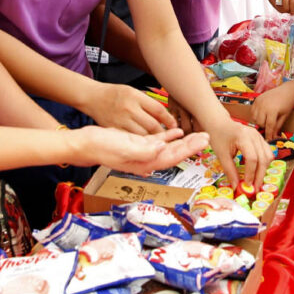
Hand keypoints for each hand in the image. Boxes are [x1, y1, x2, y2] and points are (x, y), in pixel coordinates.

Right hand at [71, 126, 208, 174]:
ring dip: (184, 140)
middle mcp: (147, 159)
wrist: (86, 144)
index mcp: (145, 162)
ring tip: (198, 134)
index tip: (203, 142)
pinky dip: (169, 136)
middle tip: (207, 136)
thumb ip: (144, 151)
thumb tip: (163, 149)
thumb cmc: (103, 147)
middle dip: (192, 145)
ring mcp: (143, 151)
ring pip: (169, 147)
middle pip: (175, 153)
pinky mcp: (138, 143)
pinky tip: (177, 131)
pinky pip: (158, 140)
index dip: (189, 150)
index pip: (174, 157)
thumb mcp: (124, 148)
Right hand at [81, 82, 176, 134]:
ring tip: (159, 141)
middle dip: (163, 132)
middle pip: (152, 124)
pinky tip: (145, 143)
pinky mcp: (114, 130)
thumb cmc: (115, 94)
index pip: (158, 110)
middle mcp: (129, 108)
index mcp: (135, 96)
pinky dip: (140, 143)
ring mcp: (121, 120)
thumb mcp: (133, 91)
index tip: (174, 125)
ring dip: (153, 139)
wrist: (93, 98)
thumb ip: (148, 104)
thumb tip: (166, 116)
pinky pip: (131, 139)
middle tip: (170, 136)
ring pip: (143, 134)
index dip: (169, 120)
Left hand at [206, 117, 272, 189]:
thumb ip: (230, 171)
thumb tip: (236, 187)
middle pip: (263, 158)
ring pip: (268, 156)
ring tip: (256, 182)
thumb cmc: (218, 137)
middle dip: (260, 175)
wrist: (219, 123)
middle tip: (255, 188)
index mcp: (243, 136)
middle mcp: (254, 135)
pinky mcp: (260, 138)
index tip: (247, 185)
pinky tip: (257, 172)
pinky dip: (264, 164)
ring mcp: (259, 135)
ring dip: (264, 170)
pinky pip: (267, 153)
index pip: (252, 158)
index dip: (250, 173)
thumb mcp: (221, 155)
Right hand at [252, 84, 293, 140]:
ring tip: (266, 119)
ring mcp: (259, 102)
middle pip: (260, 123)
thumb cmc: (288, 104)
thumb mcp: (284, 116)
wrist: (287, 91)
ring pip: (254, 118)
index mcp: (272, 110)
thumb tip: (272, 137)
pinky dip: (256, 115)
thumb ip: (277, 127)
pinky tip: (262, 114)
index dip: (269, 134)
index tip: (269, 140)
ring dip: (259, 121)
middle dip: (265, 126)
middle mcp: (263, 106)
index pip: (268, 126)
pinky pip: (252, 111)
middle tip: (270, 125)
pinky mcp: (256, 99)